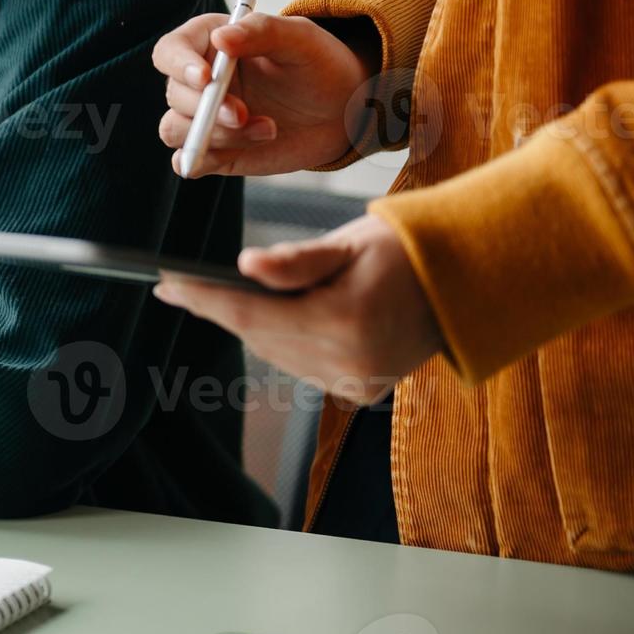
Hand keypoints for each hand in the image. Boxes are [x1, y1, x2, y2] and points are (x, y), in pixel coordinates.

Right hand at [152, 11, 377, 177]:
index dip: (179, 65)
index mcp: (210, 44)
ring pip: (176, 130)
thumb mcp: (300, 38)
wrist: (343, 109)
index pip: (170, 51)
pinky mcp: (214, 150)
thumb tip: (219, 39)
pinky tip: (244, 150)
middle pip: (174, 95)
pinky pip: (188, 161)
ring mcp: (204, 118)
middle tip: (245, 113)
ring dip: (215, 135)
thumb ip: (262, 31)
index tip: (206, 79)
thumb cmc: (320, 64)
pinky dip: (203, 160)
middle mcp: (200, 82)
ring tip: (267, 130)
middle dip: (207, 108)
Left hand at [152, 215, 442, 404]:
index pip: (250, 312)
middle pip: (259, 337)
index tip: (164, 284)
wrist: (469, 281)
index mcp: (343, 321)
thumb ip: (297, 261)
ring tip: (217, 298)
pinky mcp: (363, 390)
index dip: (201, 298)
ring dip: (252, 328)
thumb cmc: (407, 249)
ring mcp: (357, 381)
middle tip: (179, 286)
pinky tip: (276, 320)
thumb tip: (247, 266)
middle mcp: (348, 362)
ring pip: (277, 356)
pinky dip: (285, 344)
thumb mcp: (351, 243)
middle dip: (220, 310)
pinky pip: (303, 368)